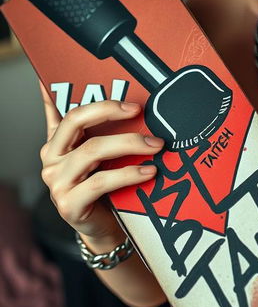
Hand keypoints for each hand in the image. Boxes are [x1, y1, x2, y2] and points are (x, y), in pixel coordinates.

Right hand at [39, 82, 161, 240]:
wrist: (102, 227)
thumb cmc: (102, 187)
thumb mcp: (100, 156)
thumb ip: (99, 130)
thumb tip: (121, 101)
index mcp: (57, 143)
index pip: (63, 109)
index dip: (74, 91)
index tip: (99, 79)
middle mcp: (52, 159)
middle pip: (76, 122)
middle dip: (110, 111)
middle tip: (139, 110)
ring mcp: (57, 182)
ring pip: (92, 151)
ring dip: (129, 144)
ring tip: (155, 145)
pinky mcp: (69, 203)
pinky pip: (102, 181)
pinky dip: (129, 174)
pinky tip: (148, 171)